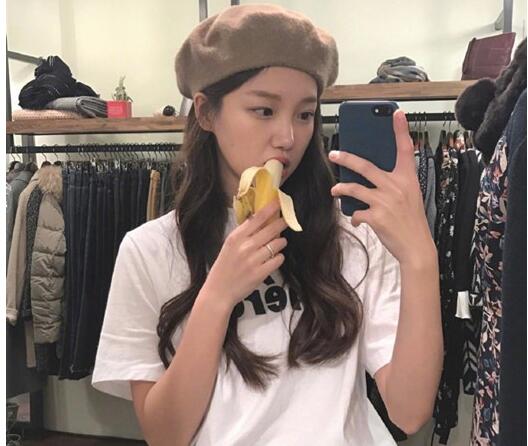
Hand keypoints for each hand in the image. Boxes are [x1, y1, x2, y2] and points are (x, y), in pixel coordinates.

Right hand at [201, 199, 287, 308]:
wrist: (218, 292)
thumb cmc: (224, 267)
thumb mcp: (229, 246)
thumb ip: (243, 233)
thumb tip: (259, 218)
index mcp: (236, 237)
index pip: (258, 218)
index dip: (271, 208)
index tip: (280, 201)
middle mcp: (245, 246)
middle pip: (271, 228)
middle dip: (282, 223)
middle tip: (286, 221)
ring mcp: (254, 260)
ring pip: (277, 243)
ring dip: (281, 242)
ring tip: (278, 243)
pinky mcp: (261, 273)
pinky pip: (278, 259)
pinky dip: (279, 257)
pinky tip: (274, 258)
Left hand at [329, 110, 435, 266]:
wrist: (416, 247)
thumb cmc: (411, 221)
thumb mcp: (410, 196)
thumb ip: (394, 183)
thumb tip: (370, 176)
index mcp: (407, 178)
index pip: (405, 149)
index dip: (400, 130)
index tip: (396, 113)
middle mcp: (396, 186)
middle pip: (365, 166)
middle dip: (346, 159)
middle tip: (334, 154)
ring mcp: (385, 201)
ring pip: (354, 189)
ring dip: (341, 189)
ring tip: (335, 190)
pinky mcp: (376, 216)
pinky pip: (356, 212)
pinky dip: (354, 216)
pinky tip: (357, 219)